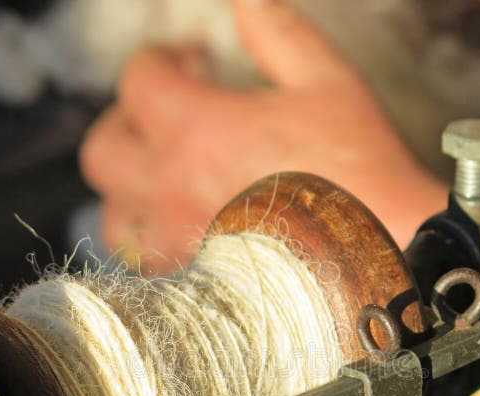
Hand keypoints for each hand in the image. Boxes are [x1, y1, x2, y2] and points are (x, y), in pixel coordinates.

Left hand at [79, 0, 444, 273]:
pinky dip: (153, 236)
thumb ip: (277, 33)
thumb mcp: (326, 83)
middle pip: (103, 149)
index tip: (190, 62)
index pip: (140, 79)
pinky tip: (184, 223)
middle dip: (126, 120)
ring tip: (164, 176)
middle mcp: (171, 187)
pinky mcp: (192, 279)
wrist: (376, 255)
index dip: (161, 59)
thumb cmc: (357, 173)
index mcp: (197, 129)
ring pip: (115, 214)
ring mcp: (177, 240)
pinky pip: (145, 260)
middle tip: (163, 115)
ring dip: (130, 187)